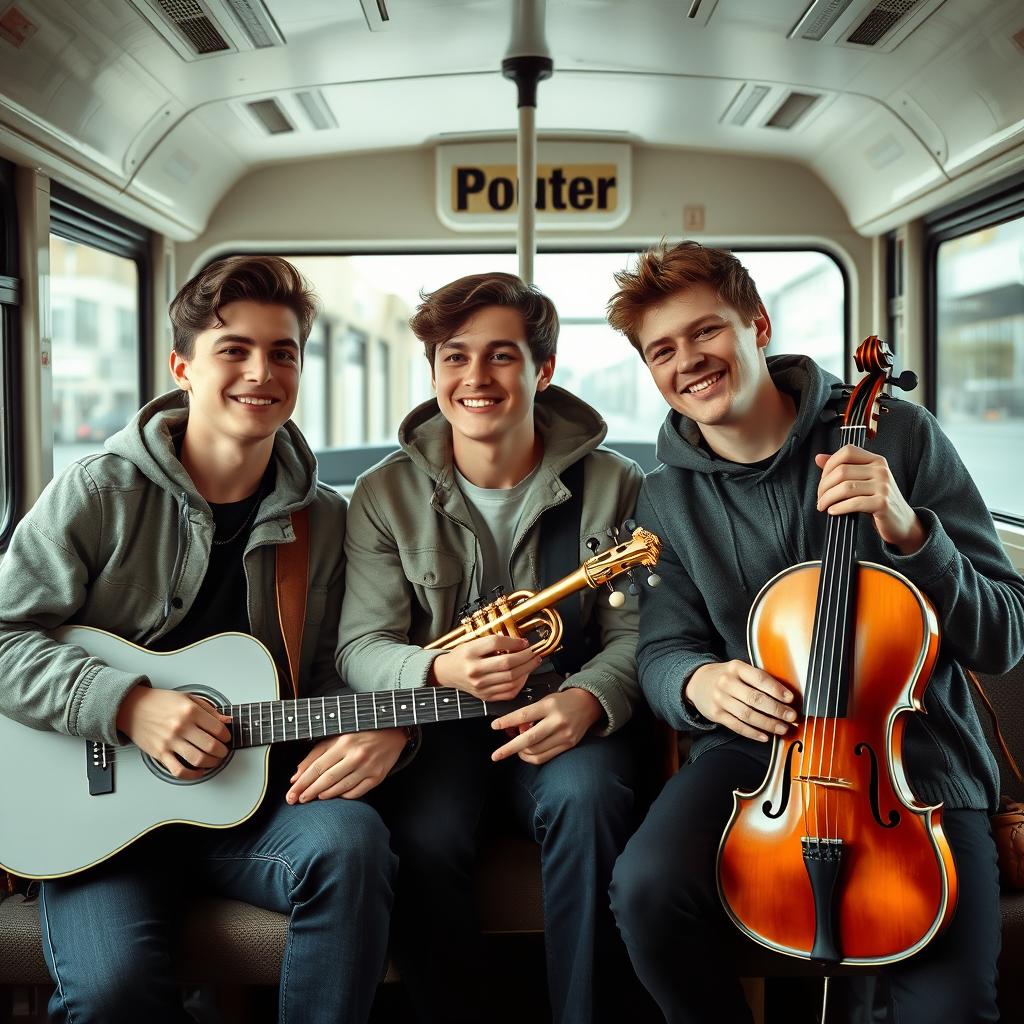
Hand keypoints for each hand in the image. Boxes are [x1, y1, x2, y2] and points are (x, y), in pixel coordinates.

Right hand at [116, 685, 232, 779]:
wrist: (132, 707)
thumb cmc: (160, 702)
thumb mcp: (188, 698)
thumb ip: (210, 710)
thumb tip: (227, 720)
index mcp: (190, 711)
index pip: (218, 729)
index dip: (227, 736)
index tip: (226, 738)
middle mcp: (181, 726)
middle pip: (211, 746)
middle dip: (222, 751)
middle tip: (223, 751)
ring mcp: (170, 741)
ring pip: (198, 759)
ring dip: (212, 763)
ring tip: (214, 761)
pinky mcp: (160, 754)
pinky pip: (178, 770)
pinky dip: (192, 775)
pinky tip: (198, 771)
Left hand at [287, 728, 406, 802]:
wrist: (393, 731)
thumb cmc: (360, 732)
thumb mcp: (336, 736)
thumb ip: (315, 754)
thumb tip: (296, 775)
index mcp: (344, 743)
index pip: (317, 768)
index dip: (302, 783)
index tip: (291, 794)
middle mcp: (356, 756)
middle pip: (327, 780)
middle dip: (309, 792)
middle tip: (298, 800)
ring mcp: (368, 767)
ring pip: (341, 788)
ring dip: (324, 795)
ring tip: (314, 797)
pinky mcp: (378, 777)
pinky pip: (356, 792)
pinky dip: (343, 796)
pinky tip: (336, 795)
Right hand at [430, 635, 541, 700]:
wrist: (448, 672)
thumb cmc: (462, 656)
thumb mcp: (473, 643)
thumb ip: (494, 642)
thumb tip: (520, 644)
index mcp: (470, 652)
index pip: (496, 643)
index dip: (514, 642)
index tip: (524, 642)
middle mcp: (474, 670)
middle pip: (507, 664)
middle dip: (526, 657)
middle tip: (534, 652)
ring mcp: (480, 686)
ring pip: (511, 679)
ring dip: (527, 670)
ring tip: (533, 662)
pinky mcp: (485, 696)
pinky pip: (509, 692)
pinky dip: (521, 683)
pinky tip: (524, 675)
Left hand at [489, 688, 602, 764]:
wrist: (588, 704)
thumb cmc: (564, 701)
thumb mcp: (546, 700)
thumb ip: (531, 714)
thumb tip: (514, 729)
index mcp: (549, 706)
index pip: (524, 715)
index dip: (507, 722)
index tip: (494, 726)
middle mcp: (557, 721)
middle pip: (528, 739)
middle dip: (509, 748)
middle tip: (496, 755)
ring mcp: (564, 735)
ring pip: (535, 751)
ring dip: (520, 752)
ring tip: (515, 748)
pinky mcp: (568, 745)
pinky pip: (545, 757)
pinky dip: (532, 757)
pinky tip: (526, 753)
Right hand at [685, 661, 796, 742]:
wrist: (696, 682)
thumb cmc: (726, 676)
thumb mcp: (738, 669)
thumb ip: (757, 679)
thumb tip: (785, 697)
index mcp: (736, 668)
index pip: (759, 678)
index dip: (776, 689)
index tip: (790, 698)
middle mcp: (726, 683)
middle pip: (755, 699)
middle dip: (776, 709)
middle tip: (792, 717)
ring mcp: (720, 699)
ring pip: (747, 715)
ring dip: (768, 724)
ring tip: (783, 728)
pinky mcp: (716, 714)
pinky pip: (737, 726)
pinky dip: (753, 733)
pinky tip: (765, 737)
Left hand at [815, 446, 924, 553]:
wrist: (902, 523)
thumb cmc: (878, 501)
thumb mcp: (862, 481)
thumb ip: (843, 468)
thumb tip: (819, 458)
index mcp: (876, 460)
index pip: (847, 451)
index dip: (829, 465)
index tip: (822, 480)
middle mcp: (881, 470)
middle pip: (842, 471)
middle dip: (824, 486)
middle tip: (820, 498)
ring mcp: (883, 486)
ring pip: (845, 487)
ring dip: (827, 498)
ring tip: (822, 506)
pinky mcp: (882, 503)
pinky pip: (854, 503)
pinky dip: (838, 507)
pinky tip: (832, 511)